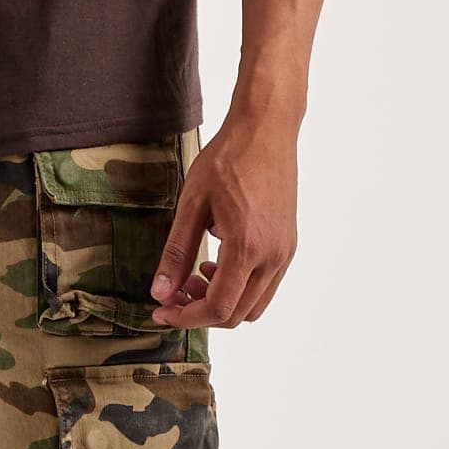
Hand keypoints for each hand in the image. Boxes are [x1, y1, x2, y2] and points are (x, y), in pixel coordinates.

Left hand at [148, 118, 297, 328]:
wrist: (266, 131)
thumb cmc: (228, 159)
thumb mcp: (191, 204)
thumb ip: (177, 252)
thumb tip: (161, 292)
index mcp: (247, 247)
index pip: (218, 307)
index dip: (186, 317)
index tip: (161, 311)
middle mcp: (273, 256)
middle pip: (237, 315)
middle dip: (201, 312)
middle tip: (174, 292)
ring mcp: (284, 252)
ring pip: (254, 305)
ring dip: (222, 302)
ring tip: (195, 275)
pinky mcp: (288, 244)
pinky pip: (265, 285)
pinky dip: (239, 288)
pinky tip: (217, 262)